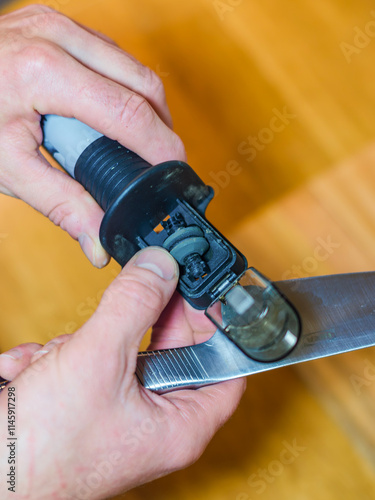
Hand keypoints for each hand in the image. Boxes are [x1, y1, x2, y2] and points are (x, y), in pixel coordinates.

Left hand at [0, 5, 185, 266]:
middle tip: (158, 163)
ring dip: (147, 108)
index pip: (129, 112)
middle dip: (162, 127)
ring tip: (137, 144)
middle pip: (144, 84)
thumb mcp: (8, 168)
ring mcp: (60, 26)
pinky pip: (115, 57)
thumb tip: (100, 240)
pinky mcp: (62, 27)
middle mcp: (58, 37)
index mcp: (44, 72)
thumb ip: (61, 204)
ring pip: (135, 67)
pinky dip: (126, 89)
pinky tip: (115, 116)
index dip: (162, 145)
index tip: (173, 170)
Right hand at [0, 247, 245, 498]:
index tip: (204, 293)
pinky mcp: (90, 404)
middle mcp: (156, 421)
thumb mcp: (98, 359)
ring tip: (62, 353)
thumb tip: (161, 267)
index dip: (221, 327)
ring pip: (126, 350)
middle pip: (173, 351)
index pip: (228, 369)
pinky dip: (64, 355)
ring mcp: (121, 411)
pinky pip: (92, 361)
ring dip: (90, 340)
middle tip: (138, 292)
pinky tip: (37, 369)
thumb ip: (134, 305)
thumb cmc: (43, 451)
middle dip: (142, 322)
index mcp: (180, 424)